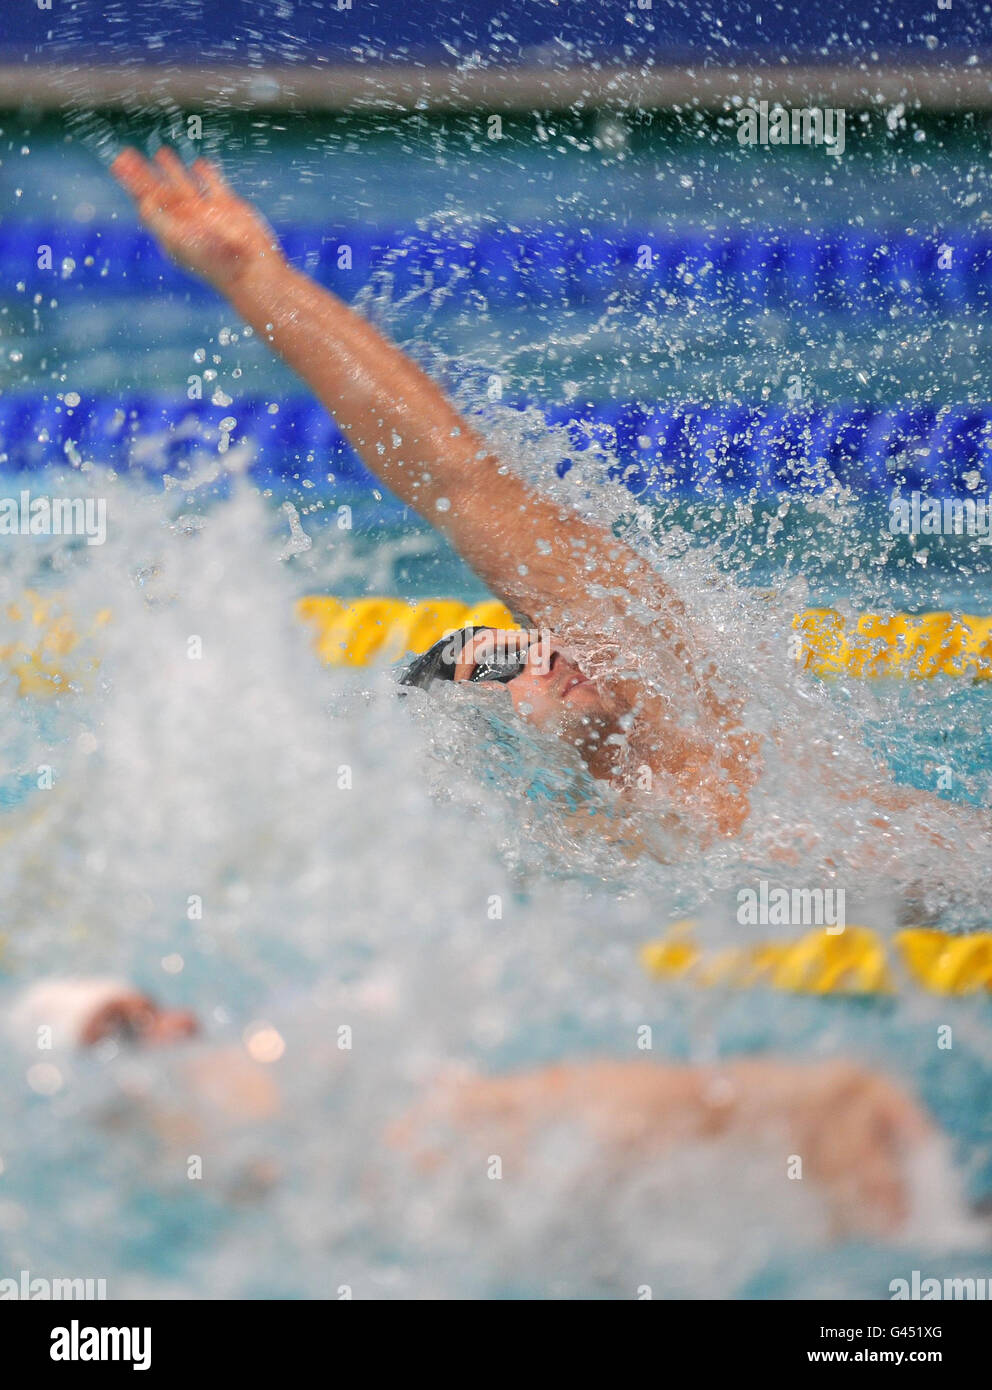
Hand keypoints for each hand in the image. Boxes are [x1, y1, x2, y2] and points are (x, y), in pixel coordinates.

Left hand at [111, 147, 284, 294]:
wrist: (250, 269)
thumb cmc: (213, 261)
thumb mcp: (180, 240)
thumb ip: (158, 219)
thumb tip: (142, 200)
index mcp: (171, 229)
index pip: (146, 201)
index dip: (132, 183)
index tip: (118, 164)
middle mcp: (186, 220)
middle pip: (159, 190)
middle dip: (143, 172)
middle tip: (127, 153)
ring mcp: (207, 213)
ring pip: (184, 185)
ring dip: (171, 169)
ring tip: (161, 151)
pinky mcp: (228, 207)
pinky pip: (214, 185)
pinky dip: (206, 174)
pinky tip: (199, 163)